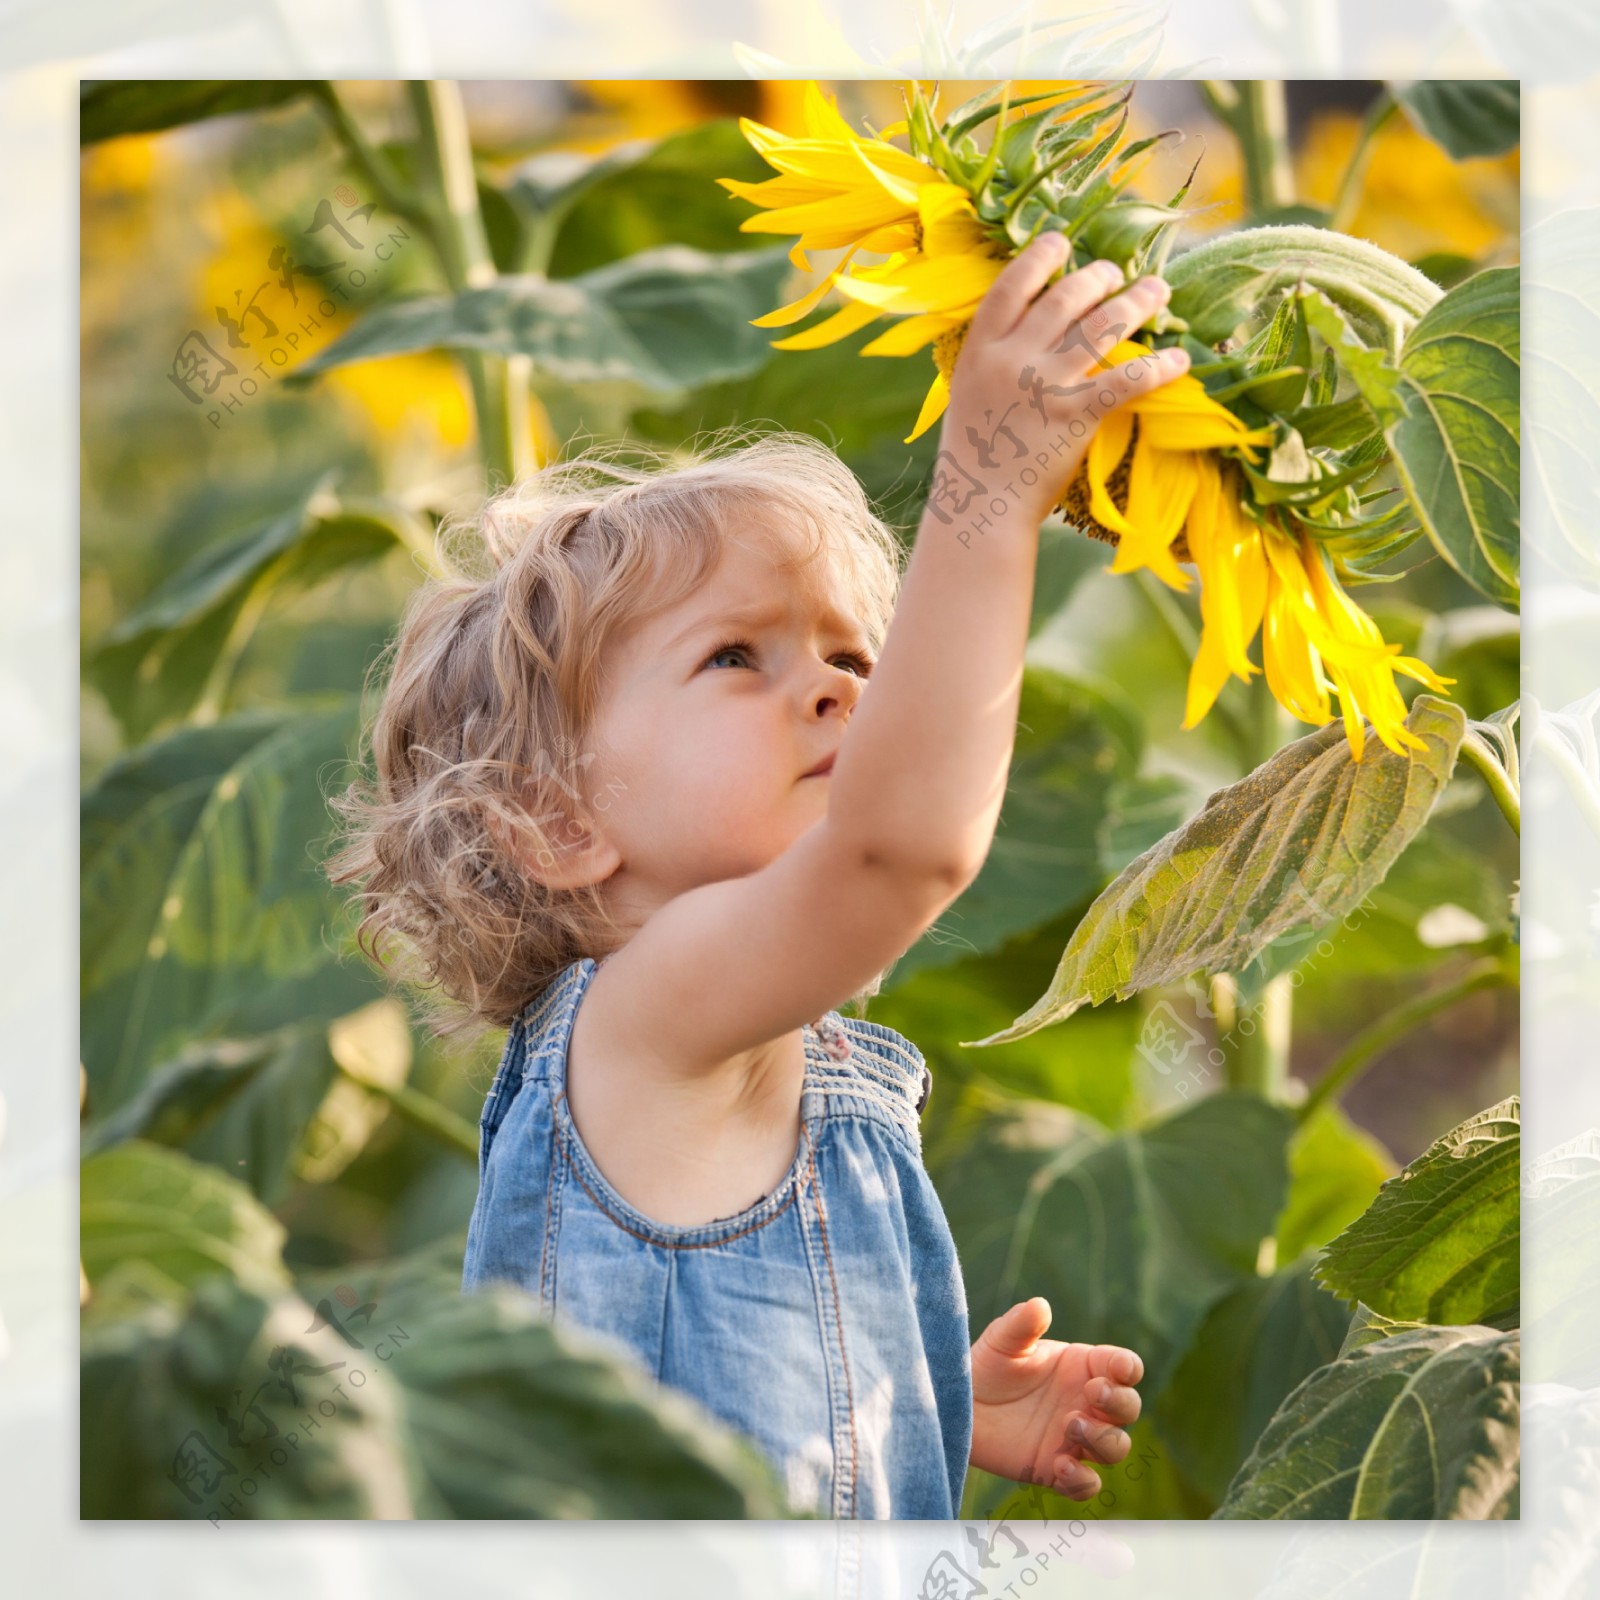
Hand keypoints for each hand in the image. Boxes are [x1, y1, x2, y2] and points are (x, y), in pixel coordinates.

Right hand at [936, 233, 1188, 525]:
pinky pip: (1126, 380)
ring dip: (1136, 302)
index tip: (1062, 242)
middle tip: (1117, 273)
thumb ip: (994, 360)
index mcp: (980, 349)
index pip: (1012, 286)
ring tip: (1157, 290)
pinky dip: (1157, 367)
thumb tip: (1027, 331)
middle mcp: (1012, 358)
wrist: (979, 506)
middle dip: (1098, 277)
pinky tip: (1178, 360)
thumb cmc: (974, 457)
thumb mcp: (968, 394)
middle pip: (1065, 297)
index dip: (1040, 257)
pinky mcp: (1075, 415)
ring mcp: (1044, 384)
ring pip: (1101, 326)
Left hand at [969, 1296, 1144, 1500]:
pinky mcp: (1057, 1470)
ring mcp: (1076, 1439)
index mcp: (1084, 1367)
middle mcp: (1087, 1404)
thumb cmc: (988, 1365)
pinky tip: (1060, 1466)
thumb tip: (1040, 1304)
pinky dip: (1082, 1481)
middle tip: (1092, 1394)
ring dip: (1103, 1440)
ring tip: (1070, 1426)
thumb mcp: (1002, 1340)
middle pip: (1129, 1408)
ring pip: (1116, 1447)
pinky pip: (1087, 1485)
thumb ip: (1022, 1323)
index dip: (1127, 1368)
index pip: (1124, 1367)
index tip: (1115, 1369)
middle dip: (1120, 1403)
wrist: (958, 1405)